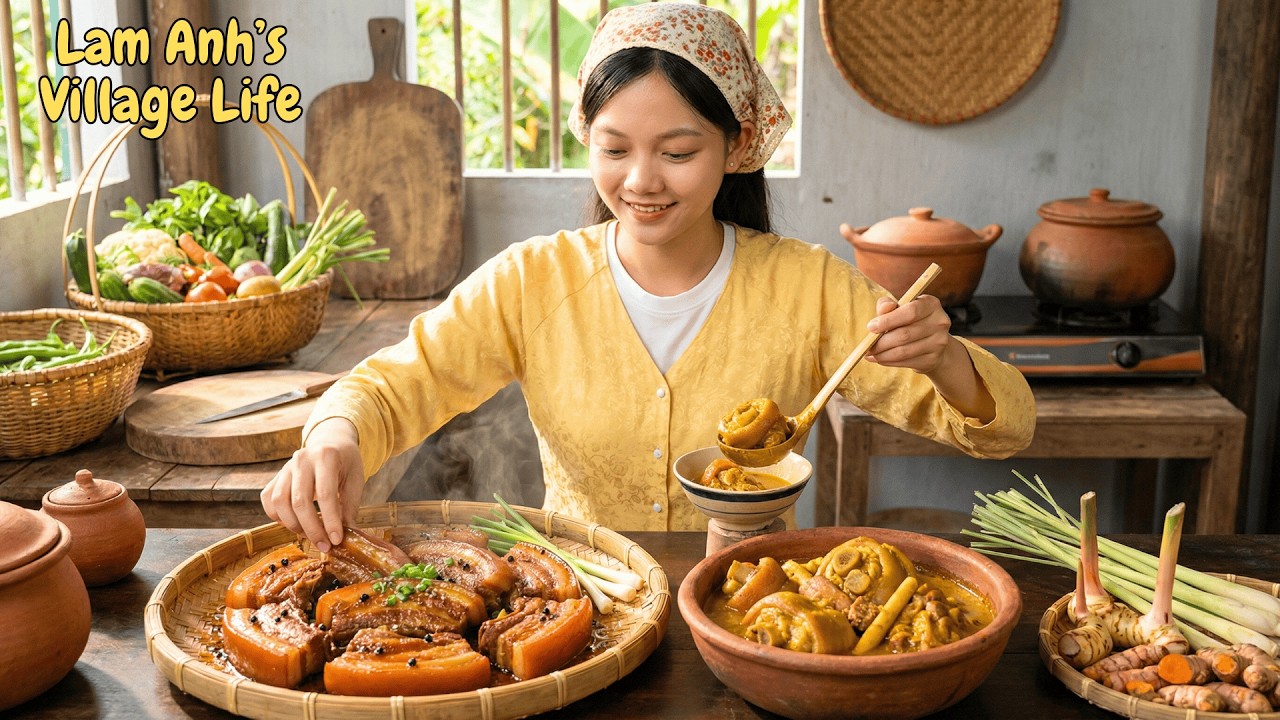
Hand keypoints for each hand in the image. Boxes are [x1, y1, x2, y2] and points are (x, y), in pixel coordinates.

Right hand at [260, 417, 364, 551]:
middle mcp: (301, 460)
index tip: (337, 540)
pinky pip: (269, 502)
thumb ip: (350, 506)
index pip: (325, 494)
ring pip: (280, 503)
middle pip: (299, 501)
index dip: (330, 520)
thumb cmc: (345, 463)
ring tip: (312, 535)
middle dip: (312, 529)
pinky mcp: (275, 478)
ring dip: (295, 526)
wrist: (329, 443)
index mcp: (325, 456)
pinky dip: (279, 518)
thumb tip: (346, 536)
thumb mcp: (355, 480)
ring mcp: (284, 468)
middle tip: (325, 545)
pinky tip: (297, 525)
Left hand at [864, 294, 953, 372]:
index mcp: (931, 304)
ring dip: (882, 354)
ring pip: (904, 351)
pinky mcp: (933, 359)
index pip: (910, 312)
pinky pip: (906, 362)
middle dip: (881, 341)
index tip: (871, 327)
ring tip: (870, 354)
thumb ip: (888, 306)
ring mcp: (939, 342)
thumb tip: (884, 308)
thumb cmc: (910, 321)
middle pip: (905, 334)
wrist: (931, 342)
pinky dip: (889, 362)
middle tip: (867, 346)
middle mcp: (940, 322)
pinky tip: (880, 359)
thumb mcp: (899, 308)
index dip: (888, 320)